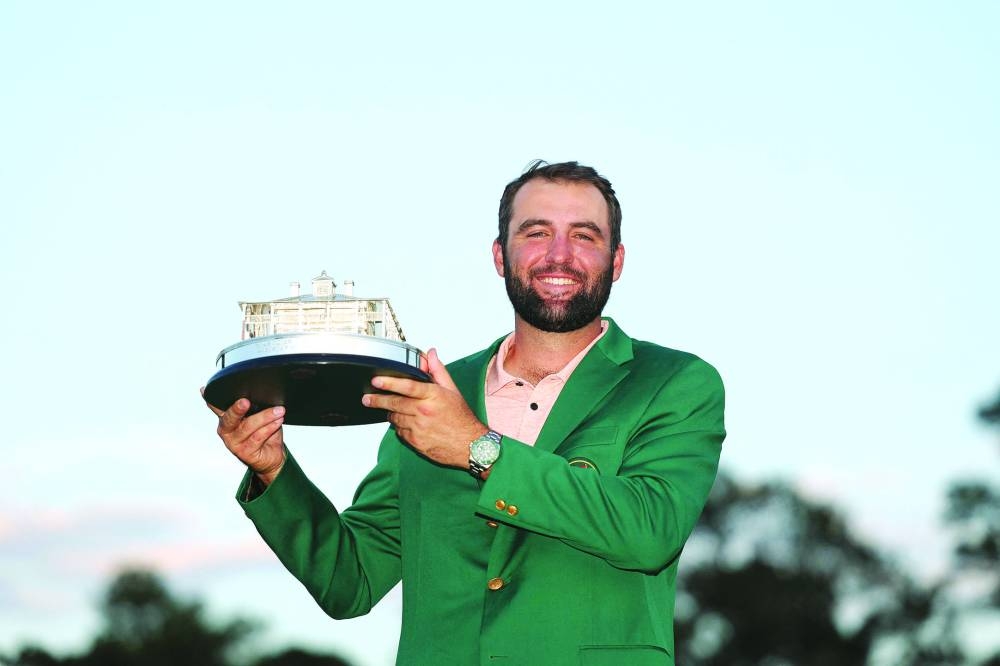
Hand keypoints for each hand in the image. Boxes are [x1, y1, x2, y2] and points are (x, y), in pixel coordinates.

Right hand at [202, 388, 286, 484]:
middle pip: (229, 418)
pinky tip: (277, 421)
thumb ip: (252, 405)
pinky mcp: (244, 452)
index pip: (216, 406)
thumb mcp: (257, 415)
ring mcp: (234, 442)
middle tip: (246, 402)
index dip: (210, 399)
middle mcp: (226, 430)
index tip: (206, 390)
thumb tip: (256, 390)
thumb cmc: (263, 433)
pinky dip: (269, 427)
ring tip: (278, 411)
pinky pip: (258, 437)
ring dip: (265, 417)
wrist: (272, 456)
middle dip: (237, 409)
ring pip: (248, 426)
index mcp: (226, 418)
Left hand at [362, 348, 485, 467]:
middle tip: (367, 398)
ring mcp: (419, 428)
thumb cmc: (461, 418)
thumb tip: (430, 354)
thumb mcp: (452, 391)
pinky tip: (406, 422)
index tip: (376, 381)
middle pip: (395, 403)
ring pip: (395, 418)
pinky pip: (400, 432)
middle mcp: (424, 412)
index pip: (407, 386)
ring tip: (391, 409)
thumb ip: (438, 371)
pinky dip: (399, 426)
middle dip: (378, 400)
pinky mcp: (415, 442)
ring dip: (391, 413)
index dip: (389, 382)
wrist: (470, 446)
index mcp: (433, 396)